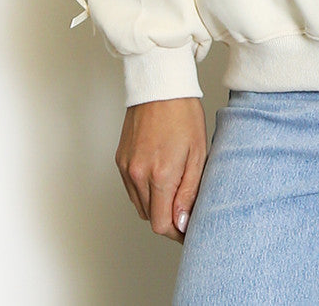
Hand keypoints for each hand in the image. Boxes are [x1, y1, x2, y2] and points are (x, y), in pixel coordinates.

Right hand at [115, 97, 206, 241]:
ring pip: (139, 205)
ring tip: (175, 189)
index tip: (189, 229)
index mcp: (160, 174)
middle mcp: (138, 174)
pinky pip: (131, 189)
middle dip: (169, 219)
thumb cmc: (184, 114)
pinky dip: (145, 191)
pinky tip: (160, 177)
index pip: (162, 224)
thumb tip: (181, 222)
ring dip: (156, 206)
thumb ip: (189, 192)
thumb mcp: (198, 153)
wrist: (160, 86)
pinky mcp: (120, 160)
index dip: (177, 232)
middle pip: (150, 218)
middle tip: (186, 209)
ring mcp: (126, 168)